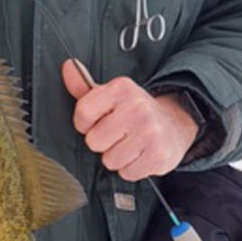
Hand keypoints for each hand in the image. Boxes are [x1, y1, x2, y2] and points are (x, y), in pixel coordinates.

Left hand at [61, 59, 199, 179]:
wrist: (174, 124)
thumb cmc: (134, 112)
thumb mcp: (110, 95)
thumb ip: (83, 86)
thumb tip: (67, 66)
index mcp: (121, 88)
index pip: (83, 112)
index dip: (84, 124)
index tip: (95, 123)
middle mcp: (137, 107)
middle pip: (94, 141)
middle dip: (103, 143)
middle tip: (118, 135)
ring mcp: (150, 131)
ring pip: (110, 160)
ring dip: (117, 158)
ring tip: (130, 145)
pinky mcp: (158, 155)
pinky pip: (127, 173)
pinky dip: (131, 169)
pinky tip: (140, 155)